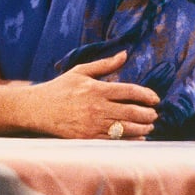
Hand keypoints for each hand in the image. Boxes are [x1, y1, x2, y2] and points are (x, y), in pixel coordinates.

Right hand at [28, 51, 159, 139]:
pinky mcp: (89, 138)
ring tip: (150, 125)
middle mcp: (97, 107)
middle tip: (154, 114)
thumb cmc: (60, 88)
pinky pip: (116, 141)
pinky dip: (131, 139)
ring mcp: (93, 124)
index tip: (155, 98)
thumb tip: (124, 54)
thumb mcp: (80, 71)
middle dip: (148, 113)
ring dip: (143, 127)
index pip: (129, 91)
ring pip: (127, 128)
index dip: (146, 95)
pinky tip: (139, 136)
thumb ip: (104, 64)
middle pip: (132, 112)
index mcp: (96, 89)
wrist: (38, 109)